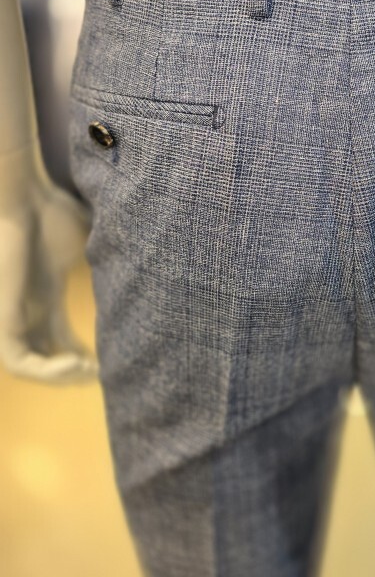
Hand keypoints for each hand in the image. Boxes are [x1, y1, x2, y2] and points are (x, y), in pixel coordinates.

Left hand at [0, 142, 98, 383]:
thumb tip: (157, 266)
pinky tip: (77, 364)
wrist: (22, 199)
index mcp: (46, 295)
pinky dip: (46, 373)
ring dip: (61, 378)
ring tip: (90, 372)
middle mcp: (28, 310)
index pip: (60, 339)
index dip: (83, 357)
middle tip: (105, 373)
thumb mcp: (93, 244)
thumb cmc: (52, 211)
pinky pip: (18, 363)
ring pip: (31, 368)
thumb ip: (112, 262)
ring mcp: (13, 316)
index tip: (112, 360)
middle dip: (75, 373)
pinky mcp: (3, 319)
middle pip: (47, 358)